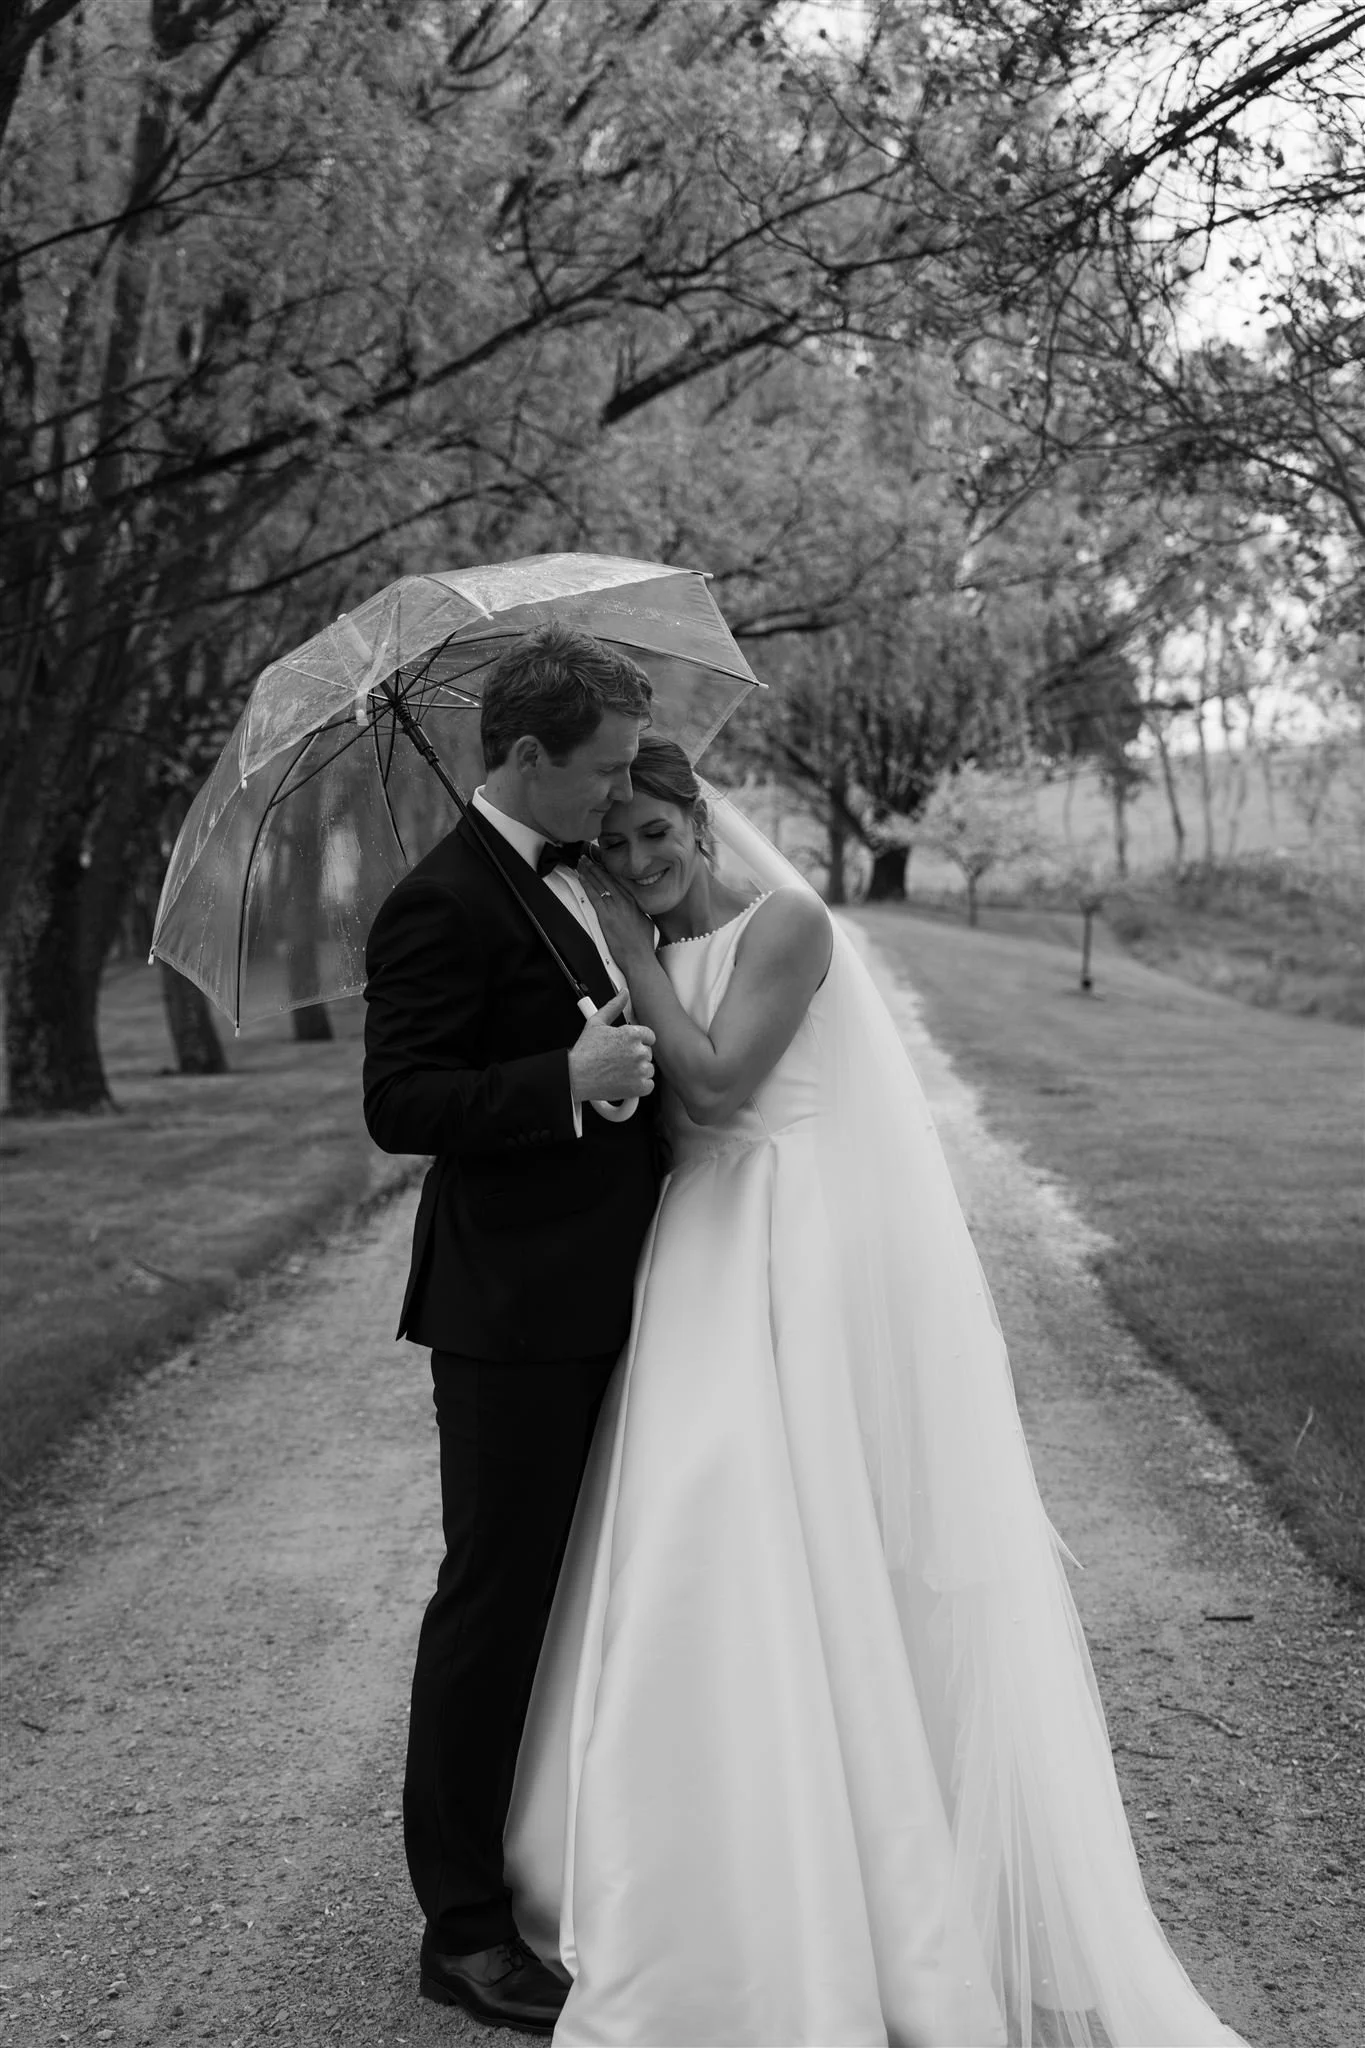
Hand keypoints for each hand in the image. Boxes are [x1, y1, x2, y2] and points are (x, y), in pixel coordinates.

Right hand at [568, 990, 655, 1104]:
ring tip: (619, 1071)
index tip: (628, 1047)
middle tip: (618, 1060)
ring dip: (637, 1071)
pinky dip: (639, 1086)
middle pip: (647, 1053)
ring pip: (648, 1069)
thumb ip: (614, 1006)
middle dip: (635, 1056)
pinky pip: (648, 1085)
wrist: (576, 1076)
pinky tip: (624, 1081)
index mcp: (632, 1033)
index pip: (649, 1036)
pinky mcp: (639, 1087)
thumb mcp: (596, 1022)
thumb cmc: (584, 1052)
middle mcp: (638, 1051)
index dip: (638, 1041)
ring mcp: (640, 1070)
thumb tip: (624, 993)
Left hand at [577, 856, 655, 966]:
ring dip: (589, 872)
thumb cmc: (643, 944)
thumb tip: (635, 907)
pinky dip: (587, 885)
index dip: (608, 870)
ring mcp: (615, 908)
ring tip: (581, 863)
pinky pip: (594, 896)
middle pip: (607, 879)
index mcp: (634, 901)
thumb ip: (638, 911)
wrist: (639, 957)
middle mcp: (625, 901)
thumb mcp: (645, 922)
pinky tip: (581, 878)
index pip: (619, 880)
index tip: (601, 862)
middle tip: (586, 857)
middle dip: (595, 867)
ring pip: (600, 884)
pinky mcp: (606, 916)